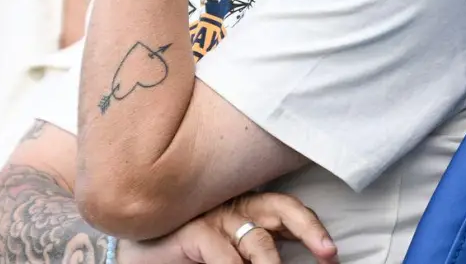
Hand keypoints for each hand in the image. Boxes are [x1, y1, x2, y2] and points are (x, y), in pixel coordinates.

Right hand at [117, 192, 337, 263]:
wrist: (135, 254)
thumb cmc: (182, 256)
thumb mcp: (225, 256)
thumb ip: (250, 256)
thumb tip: (283, 263)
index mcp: (243, 210)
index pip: (284, 209)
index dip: (310, 227)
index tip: (330, 254)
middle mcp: (231, 207)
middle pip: (279, 207)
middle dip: (308, 229)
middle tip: (327, 254)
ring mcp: (211, 216)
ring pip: (257, 240)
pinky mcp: (191, 229)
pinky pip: (224, 255)